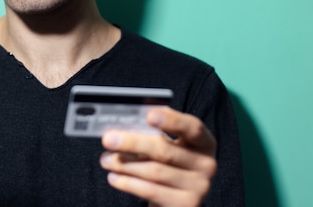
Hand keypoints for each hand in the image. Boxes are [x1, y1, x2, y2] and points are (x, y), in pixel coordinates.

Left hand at [100, 107, 216, 206]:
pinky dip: (128, 183)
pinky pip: (151, 191)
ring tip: (106, 159)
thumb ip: (153, 132)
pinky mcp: (186, 205)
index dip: (172, 120)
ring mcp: (198, 187)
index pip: (192, 128)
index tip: (149, 115)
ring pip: (154, 171)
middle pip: (165, 150)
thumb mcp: (167, 145)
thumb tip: (127, 120)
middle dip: (133, 142)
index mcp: (204, 142)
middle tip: (108, 139)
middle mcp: (207, 164)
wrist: (174, 198)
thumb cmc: (167, 164)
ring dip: (124, 164)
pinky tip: (114, 177)